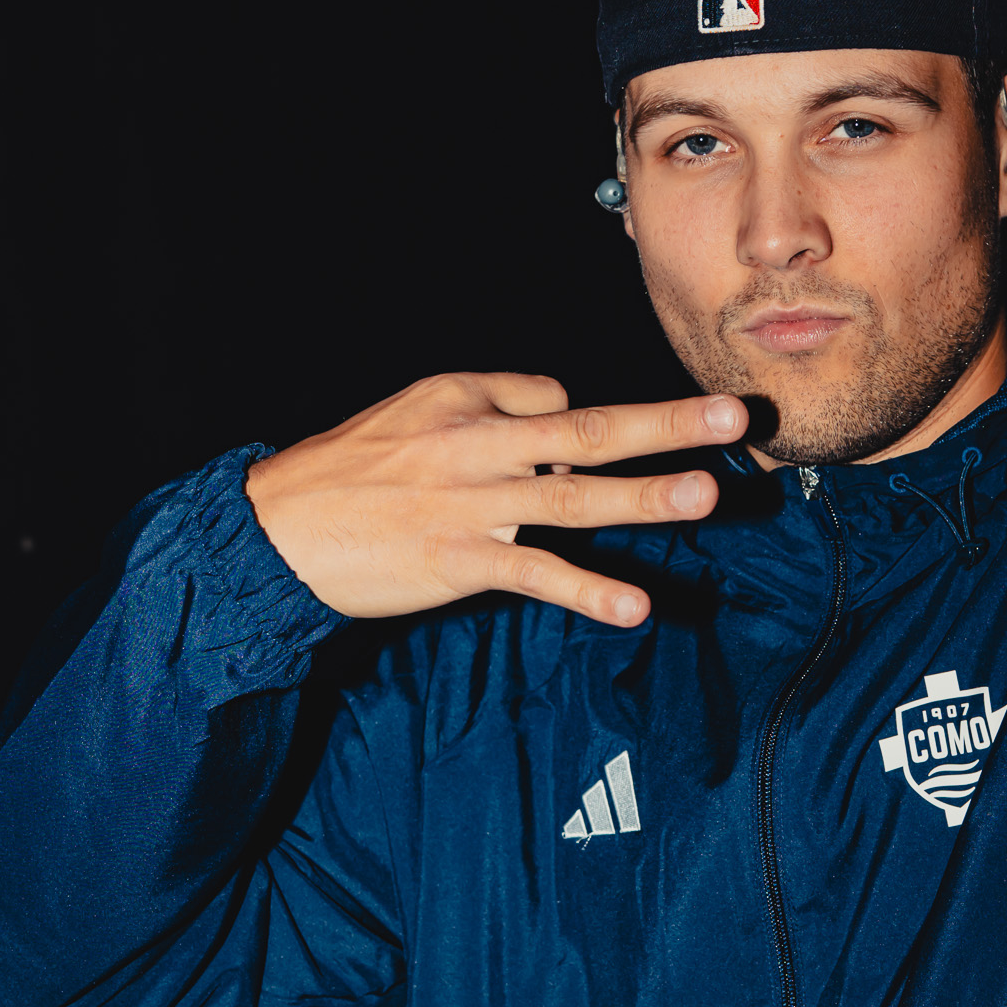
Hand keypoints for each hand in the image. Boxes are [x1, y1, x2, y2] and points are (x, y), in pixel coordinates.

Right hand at [245, 373, 747, 622]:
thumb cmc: (347, 471)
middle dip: (668, 423)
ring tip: (705, 495)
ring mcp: (473, 503)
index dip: (594, 426)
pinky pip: (536, 574)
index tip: (632, 445)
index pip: (557, 401)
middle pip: (589, 430)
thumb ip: (492, 402)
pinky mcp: (459, 560)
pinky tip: (635, 608)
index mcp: (467, 398)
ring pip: (575, 496)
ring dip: (645, 496)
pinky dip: (588, 590)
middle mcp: (479, 442)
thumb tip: (561, 407)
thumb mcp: (414, 408)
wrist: (273, 531)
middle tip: (733, 414)